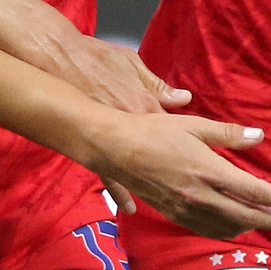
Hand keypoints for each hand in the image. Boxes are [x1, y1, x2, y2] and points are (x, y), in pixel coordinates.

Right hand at [49, 34, 198, 215]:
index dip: (199, 146)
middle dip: (189, 174)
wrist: (57, 65)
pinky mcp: (96, 151)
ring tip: (187, 206)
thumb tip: (184, 98)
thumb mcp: (132, 64)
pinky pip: (112, 180)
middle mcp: (136, 130)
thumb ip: (158, 85)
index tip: (213, 160)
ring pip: (145, 173)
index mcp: (148, 106)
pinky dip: (122, 194)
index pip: (182, 130)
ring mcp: (115, 144)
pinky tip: (131, 208)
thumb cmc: (96, 60)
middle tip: (208, 191)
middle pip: (169, 157)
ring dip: (164, 189)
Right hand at [83, 111, 270, 239]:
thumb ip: (229, 134)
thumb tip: (260, 136)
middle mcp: (200, 195)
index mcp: (209, 171)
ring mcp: (186, 209)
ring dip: (254, 227)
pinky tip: (238, 226)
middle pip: (248, 215)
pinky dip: (229, 231)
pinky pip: (208, 230)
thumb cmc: (155, 132)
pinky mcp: (174, 215)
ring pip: (229, 227)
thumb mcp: (195, 126)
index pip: (254, 192)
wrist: (115, 150)